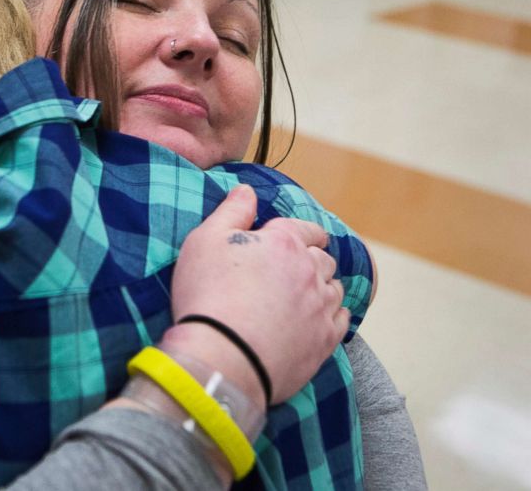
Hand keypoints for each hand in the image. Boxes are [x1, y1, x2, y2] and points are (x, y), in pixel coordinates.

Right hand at [163, 185, 348, 404]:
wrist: (221, 356)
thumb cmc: (207, 295)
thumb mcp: (205, 240)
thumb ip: (231, 211)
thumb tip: (247, 191)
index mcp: (283, 242)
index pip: (306, 228)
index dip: (302, 232)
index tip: (300, 237)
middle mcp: (310, 270)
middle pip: (323, 258)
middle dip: (311, 259)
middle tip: (294, 269)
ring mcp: (321, 307)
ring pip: (335, 289)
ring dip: (323, 287)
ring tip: (306, 294)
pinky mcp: (325, 341)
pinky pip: (342, 320)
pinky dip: (333, 315)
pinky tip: (319, 319)